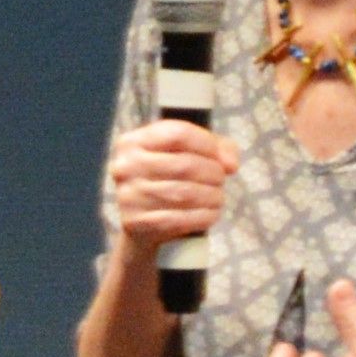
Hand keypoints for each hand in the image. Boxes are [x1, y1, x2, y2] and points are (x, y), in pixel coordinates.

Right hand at [103, 117, 236, 257]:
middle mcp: (125, 166)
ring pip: (186, 193)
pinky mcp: (135, 222)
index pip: (178, 134)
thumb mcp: (183, 154)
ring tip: (217, 197)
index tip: (220, 157)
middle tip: (220, 180)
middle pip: (185, 164)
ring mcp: (128, 195)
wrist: (138, 223)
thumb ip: (215, 148)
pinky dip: (204, 217)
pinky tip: (210, 214)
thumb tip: (230, 164)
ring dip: (212, 196)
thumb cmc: (166, 180)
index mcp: (132, 142)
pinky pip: (180, 219)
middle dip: (213, 173)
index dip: (208, 144)